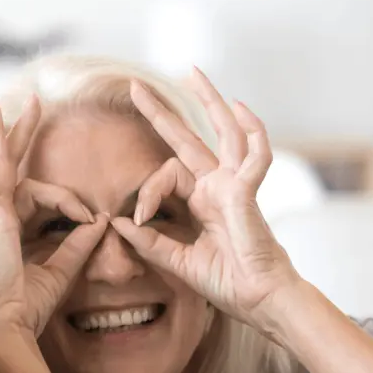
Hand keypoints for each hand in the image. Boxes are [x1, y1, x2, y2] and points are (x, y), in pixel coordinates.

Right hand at [0, 98, 107, 339]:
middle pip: (6, 166)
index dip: (68, 200)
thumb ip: (79, 245)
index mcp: (6, 229)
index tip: (91, 216)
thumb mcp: (62, 271)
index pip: (34, 193)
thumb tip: (101, 222)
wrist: (7, 330)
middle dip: (17, 133)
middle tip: (31, 102)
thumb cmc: (26, 309)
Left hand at [112, 68, 302, 329]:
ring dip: (209, 101)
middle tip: (135, 87)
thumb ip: (148, 242)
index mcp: (201, 201)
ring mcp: (235, 185)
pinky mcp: (248, 192)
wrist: (257, 299)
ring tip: (192, 72)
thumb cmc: (225, 281)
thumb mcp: (176, 261)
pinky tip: (240, 106)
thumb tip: (116, 221)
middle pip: (189, 139)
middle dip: (161, 113)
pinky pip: (255, 153)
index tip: (136, 220)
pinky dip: (252, 129)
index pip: (165, 176)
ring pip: (225, 132)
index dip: (145, 193)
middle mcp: (218, 186)